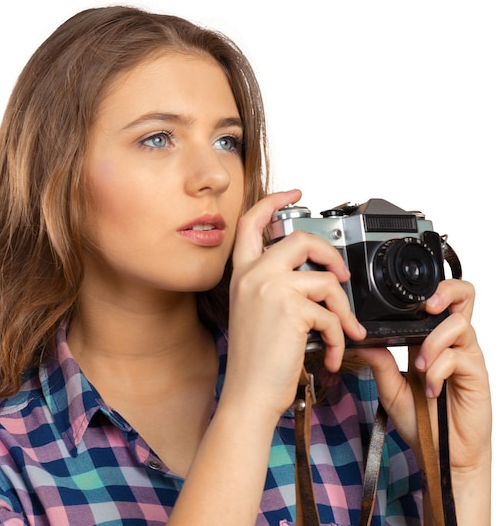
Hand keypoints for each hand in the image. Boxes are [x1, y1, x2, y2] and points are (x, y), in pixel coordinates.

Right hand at [223, 189, 366, 419]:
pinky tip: (330, 353)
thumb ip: (275, 287)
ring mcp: (270, 288)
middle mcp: (253, 275)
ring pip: (326, 279)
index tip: (294, 192)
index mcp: (243, 274)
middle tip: (340, 275)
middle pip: (301, 238)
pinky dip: (340, 337)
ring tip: (343, 332)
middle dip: (331, 254)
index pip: (251, 222)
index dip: (273, 200)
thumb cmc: (255, 360)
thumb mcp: (256, 313)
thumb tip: (316, 276)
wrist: (249, 394)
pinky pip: (332, 313)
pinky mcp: (291, 308)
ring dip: (343, 310)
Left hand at [356, 279, 491, 519]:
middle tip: (427, 306)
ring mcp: (466, 357)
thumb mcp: (390, 389)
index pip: (438, 301)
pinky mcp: (477, 374)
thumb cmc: (422, 421)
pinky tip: (431, 389)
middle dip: (445, 292)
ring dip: (434, 342)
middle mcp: (451, 344)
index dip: (428, 290)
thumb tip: (361, 341)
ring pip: (458, 324)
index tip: (404, 297)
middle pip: (463, 297)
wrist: (442, 454)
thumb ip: (379, 364)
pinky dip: (439, 370)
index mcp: (430, 341)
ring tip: (420, 366)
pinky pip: (459, 358)